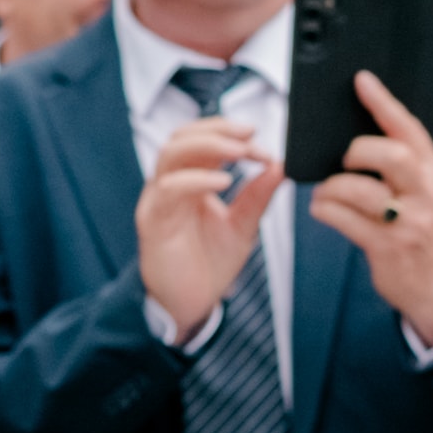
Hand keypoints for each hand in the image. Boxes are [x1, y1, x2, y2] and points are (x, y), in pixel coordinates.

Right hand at [138, 115, 275, 331]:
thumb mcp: (243, 225)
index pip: (203, 141)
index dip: (232, 135)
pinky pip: (169, 189)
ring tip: (240, 151)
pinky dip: (197, 179)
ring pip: (170, 153)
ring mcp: (159, 200)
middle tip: (250, 134)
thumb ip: (258, 196)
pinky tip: (224, 181)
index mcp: (190, 181)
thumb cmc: (209, 264)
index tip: (264, 147)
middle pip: (182, 137)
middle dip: (217, 129)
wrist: (190, 304)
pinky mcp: (153, 220)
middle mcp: (171, 185)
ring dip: (208, 145)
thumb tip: (279, 165)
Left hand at [327, 74, 432, 338]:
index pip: (410, 130)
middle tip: (343, 160)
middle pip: (389, 155)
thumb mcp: (428, 196)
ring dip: (331, 187)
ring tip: (325, 192)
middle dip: (356, 151)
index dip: (384, 102)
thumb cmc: (425, 233)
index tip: (362, 80)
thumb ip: (406, 169)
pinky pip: (344, 219)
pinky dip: (324, 210)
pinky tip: (322, 209)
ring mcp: (409, 221)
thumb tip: (358, 141)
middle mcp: (428, 194)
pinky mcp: (388, 246)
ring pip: (357, 190)